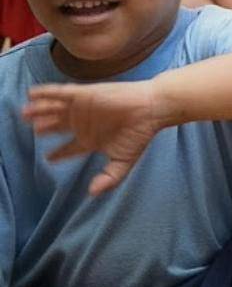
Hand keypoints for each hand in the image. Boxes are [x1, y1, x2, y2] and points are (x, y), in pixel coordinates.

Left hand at [22, 81, 165, 195]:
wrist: (152, 110)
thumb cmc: (140, 134)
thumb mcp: (124, 161)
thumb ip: (109, 178)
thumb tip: (92, 193)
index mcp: (92, 140)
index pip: (70, 148)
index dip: (58, 153)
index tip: (48, 157)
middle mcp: (84, 123)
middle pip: (58, 126)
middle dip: (44, 128)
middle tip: (32, 129)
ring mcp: (83, 109)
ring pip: (55, 110)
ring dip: (39, 111)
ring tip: (24, 113)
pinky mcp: (85, 95)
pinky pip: (60, 93)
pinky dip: (45, 94)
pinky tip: (32, 94)